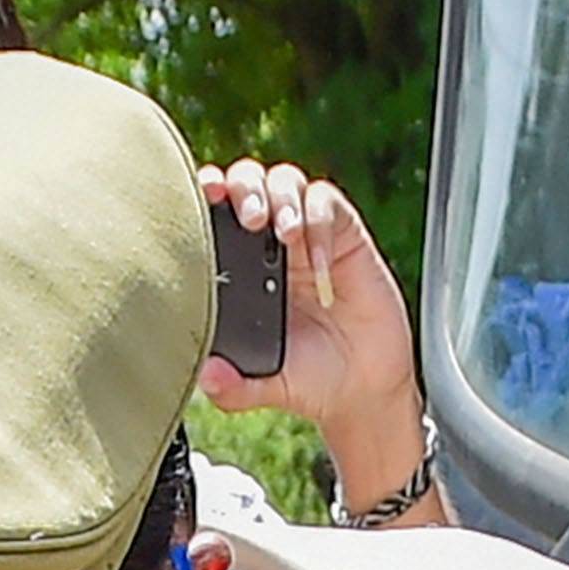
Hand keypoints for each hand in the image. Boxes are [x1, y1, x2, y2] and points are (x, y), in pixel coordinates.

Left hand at [200, 157, 430, 509]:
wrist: (365, 388)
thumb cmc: (311, 379)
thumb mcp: (269, 385)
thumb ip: (236, 387)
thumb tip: (205, 377)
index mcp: (241, 270)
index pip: (215, 216)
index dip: (206, 194)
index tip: (203, 195)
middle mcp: (269, 245)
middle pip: (247, 182)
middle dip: (244, 188)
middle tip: (251, 219)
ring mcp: (307, 236)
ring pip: (285, 181)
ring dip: (281, 197)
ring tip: (285, 236)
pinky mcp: (344, 234)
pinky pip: (326, 203)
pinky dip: (319, 222)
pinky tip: (320, 264)